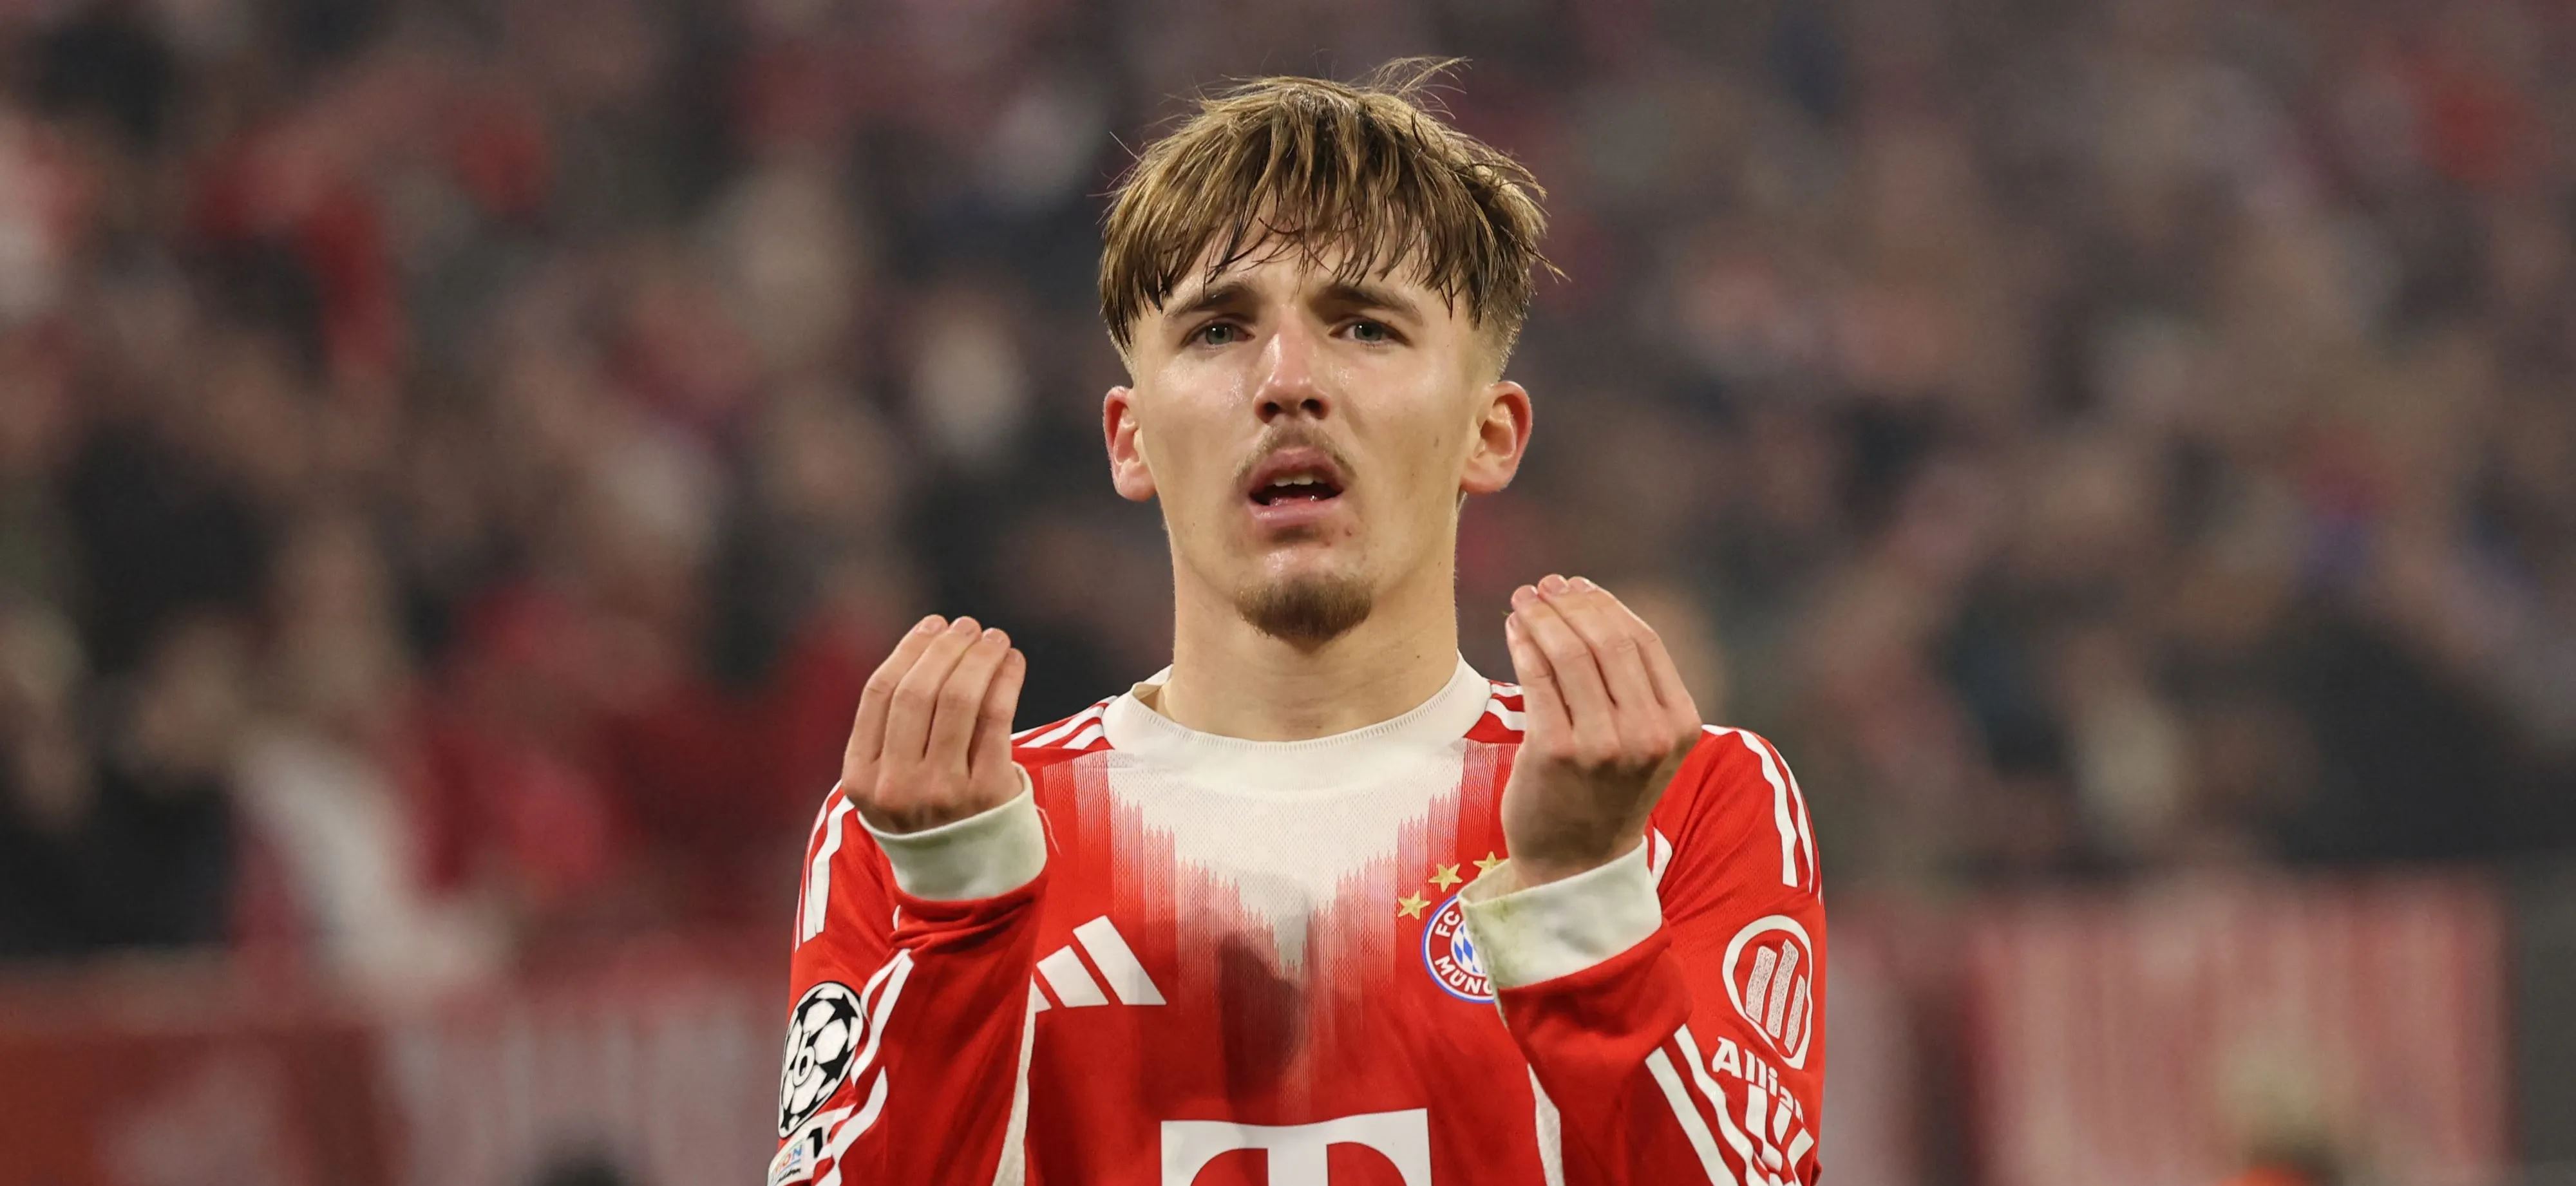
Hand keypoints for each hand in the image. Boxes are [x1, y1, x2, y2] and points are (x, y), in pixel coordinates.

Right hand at [842, 615, 1028, 833]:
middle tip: (967, 626)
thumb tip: (927, 647)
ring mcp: (942, 791)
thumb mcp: (887, 785)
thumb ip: (892, 731)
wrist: (964, 884)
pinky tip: (1012, 663)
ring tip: (994, 639)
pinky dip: (1006, 679)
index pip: (880, 692)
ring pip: (958, 698)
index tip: (933, 626)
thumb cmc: (928, 818)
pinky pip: (996, 718)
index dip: (909, 650)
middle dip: (946, 647)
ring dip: (979, 657)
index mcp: (861, 778)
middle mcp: (896, 786)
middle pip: (918, 690)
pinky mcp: (987, 793)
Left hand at [1499, 575, 1703, 886]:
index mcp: (1680, 724)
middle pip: (1608, 640)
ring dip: (1543, 616)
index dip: (1607, 604)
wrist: (1577, 863)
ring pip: (1570, 653)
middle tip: (1545, 586)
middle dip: (1571, 603)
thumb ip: (1639, 687)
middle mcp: (1647, 733)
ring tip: (1524, 600)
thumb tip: (1597, 608)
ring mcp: (1602, 744)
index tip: (1578, 586)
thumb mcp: (1647, 743)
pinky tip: (1514, 629)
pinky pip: (1537, 678)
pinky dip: (1523, 644)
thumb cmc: (1607, 794)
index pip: (1644, 641)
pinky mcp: (1555, 752)